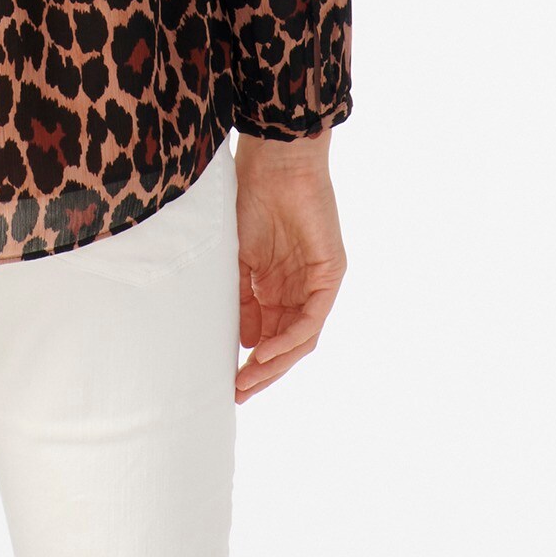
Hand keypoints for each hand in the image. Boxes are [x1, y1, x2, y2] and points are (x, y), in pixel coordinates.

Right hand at [233, 127, 346, 401]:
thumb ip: (241, 298)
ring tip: (249, 380)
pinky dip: (289, 338)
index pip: (267, 334)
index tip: (226, 382)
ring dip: (276, 363)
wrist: (274, 163)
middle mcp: (297, 289)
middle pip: (285, 343)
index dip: (250, 361)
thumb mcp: (236, 257)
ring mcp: (315, 283)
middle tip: (238, 393)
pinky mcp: (329, 275)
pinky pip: (312, 318)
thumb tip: (244, 341)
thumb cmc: (249, 198)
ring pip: (301, 338)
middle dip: (263, 371)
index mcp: (275, 285)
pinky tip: (265, 351)